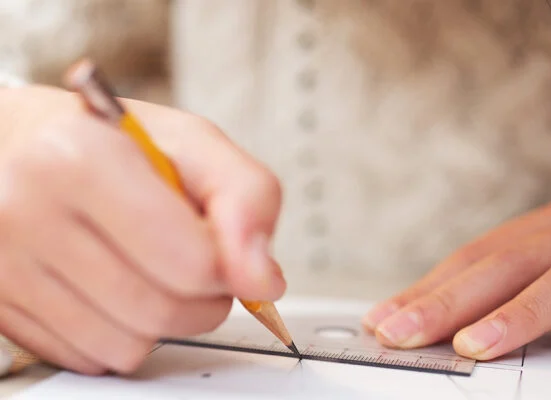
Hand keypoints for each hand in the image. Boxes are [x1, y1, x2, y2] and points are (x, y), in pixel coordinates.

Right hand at [0, 86, 284, 374]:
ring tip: (149, 268)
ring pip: (128, 346)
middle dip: (202, 297)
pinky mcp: (2, 306)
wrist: (15, 146)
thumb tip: (264, 280)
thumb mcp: (190, 142)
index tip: (228, 252)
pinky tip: (112, 286)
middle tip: (193, 260)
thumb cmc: (107, 141)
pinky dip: (121, 331)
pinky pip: (92, 357)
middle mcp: (28, 212)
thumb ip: (246, 197)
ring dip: (163, 319)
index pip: (192, 262)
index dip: (228, 266)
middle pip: (163, 311)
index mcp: (81, 158)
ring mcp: (5, 266)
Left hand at [363, 193, 550, 362]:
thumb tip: (452, 324)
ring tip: (471, 346)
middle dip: (446, 302)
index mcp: (545, 230)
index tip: (381, 319)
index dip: (426, 288)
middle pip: (503, 264)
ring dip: (518, 315)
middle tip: (397, 333)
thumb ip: (513, 284)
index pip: (473, 259)